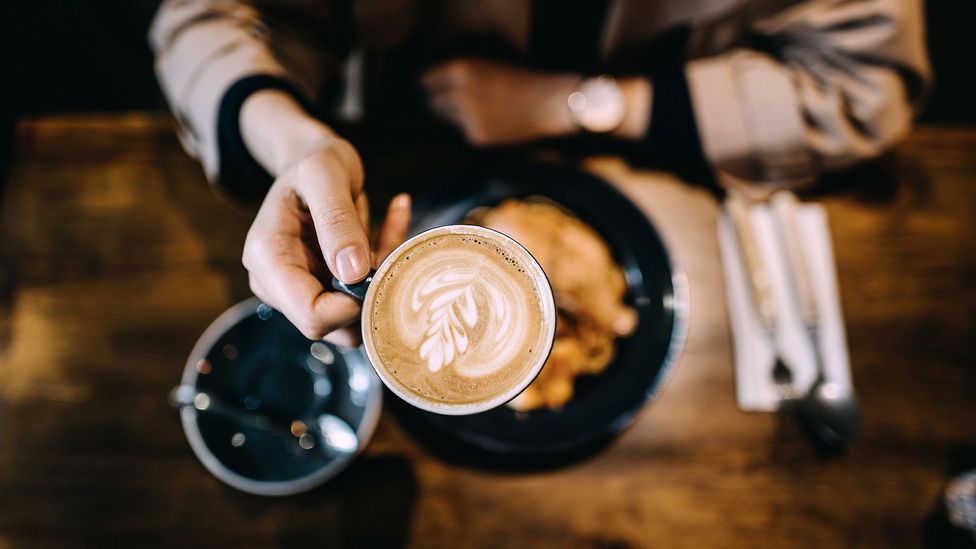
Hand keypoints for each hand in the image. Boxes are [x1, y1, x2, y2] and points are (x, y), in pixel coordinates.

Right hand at [243, 138, 410, 345]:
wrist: (315, 159)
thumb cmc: (315, 162)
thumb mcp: (325, 175)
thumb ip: (337, 220)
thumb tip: (352, 273)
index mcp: (268, 258)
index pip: (310, 315)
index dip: (351, 306)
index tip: (375, 272)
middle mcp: (279, 283)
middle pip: (334, 324)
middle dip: (371, 293)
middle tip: (393, 245)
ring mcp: (303, 288)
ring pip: (355, 315)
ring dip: (383, 278)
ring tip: (393, 228)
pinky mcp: (328, 287)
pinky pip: (365, 296)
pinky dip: (386, 262)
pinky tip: (396, 216)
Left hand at [421, 58, 579, 145]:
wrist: (550, 102)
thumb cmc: (524, 80)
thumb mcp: (490, 66)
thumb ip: (464, 77)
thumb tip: (440, 89)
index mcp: (461, 68)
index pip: (427, 79)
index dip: (429, 85)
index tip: (430, 90)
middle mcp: (459, 92)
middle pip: (433, 102)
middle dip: (439, 103)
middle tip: (450, 104)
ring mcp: (466, 115)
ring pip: (449, 119)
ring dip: (458, 117)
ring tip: (484, 111)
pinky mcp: (476, 135)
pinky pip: (466, 132)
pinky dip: (476, 130)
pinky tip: (496, 123)